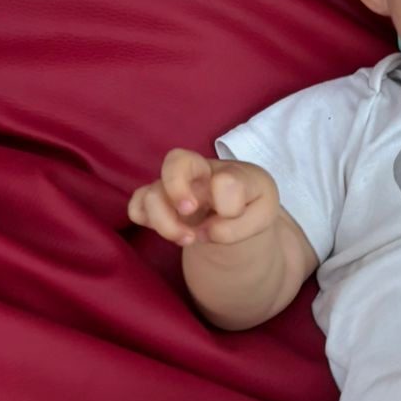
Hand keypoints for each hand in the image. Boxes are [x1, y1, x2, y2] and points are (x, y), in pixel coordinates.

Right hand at [127, 149, 281, 247]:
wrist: (238, 215)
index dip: (225, 194)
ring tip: (189, 239)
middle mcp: (194, 175)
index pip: (224, 175)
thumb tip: (209, 228)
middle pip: (174, 161)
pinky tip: (169, 231)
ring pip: (151, 194)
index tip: (232, 212)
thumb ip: (243, 219)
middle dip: (177, 187)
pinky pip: (136, 207)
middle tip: (190, 210)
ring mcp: (172, 190)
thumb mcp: (264, 210)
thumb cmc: (251, 205)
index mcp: (226, 172)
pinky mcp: (156, 207)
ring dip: (165, 222)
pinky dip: (144, 219)